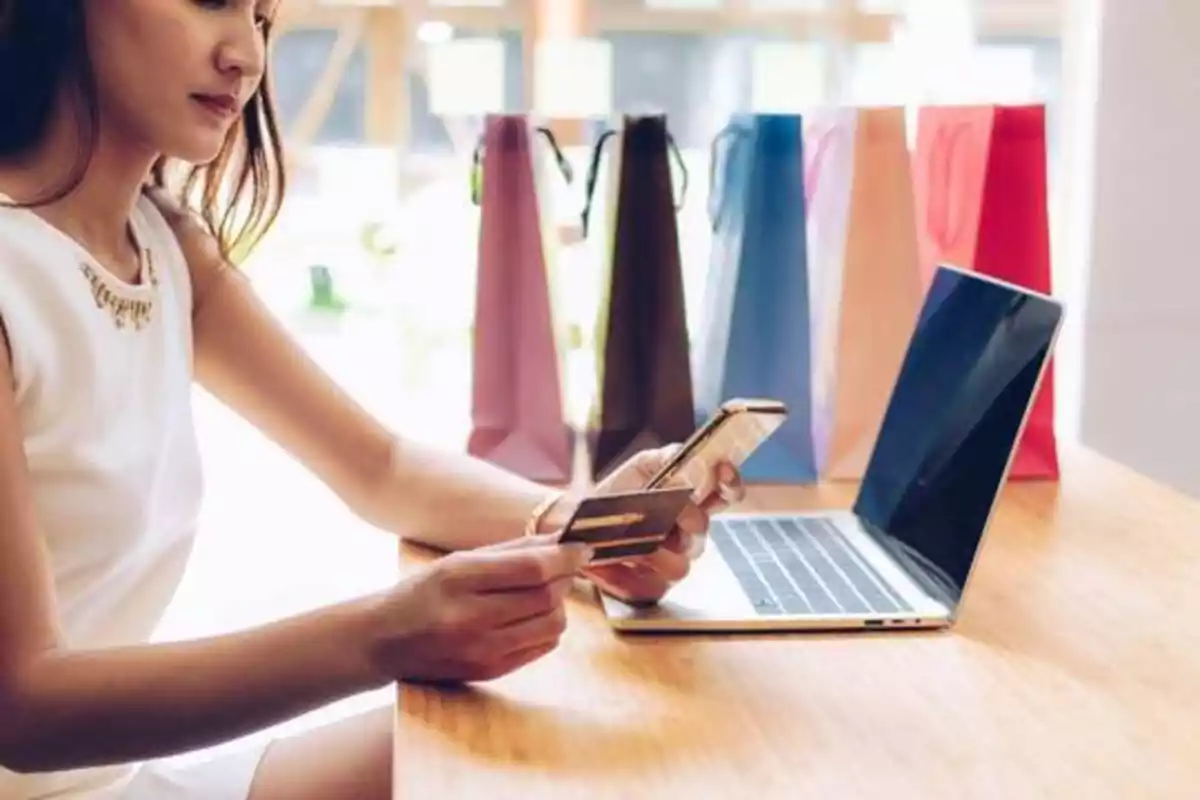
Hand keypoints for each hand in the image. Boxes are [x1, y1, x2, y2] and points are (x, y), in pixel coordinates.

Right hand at [364, 535, 591, 683]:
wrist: (384, 641)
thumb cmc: (423, 593)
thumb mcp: (458, 561)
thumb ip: (512, 550)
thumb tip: (561, 541)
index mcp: (459, 579)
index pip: (531, 568)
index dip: (565, 557)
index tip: (583, 547)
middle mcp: (470, 617)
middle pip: (546, 596)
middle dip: (566, 577)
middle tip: (565, 566)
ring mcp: (481, 650)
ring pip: (552, 624)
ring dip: (559, 604)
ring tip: (545, 592)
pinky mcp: (489, 671)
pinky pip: (542, 647)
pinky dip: (548, 627)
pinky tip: (532, 616)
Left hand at [582, 445, 744, 604]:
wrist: (579, 525)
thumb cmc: (614, 496)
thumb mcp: (642, 467)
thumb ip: (671, 459)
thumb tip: (695, 463)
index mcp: (692, 503)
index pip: (726, 493)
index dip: (730, 484)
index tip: (722, 473)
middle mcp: (688, 536)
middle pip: (702, 533)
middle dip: (684, 522)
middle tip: (669, 514)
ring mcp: (671, 563)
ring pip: (680, 565)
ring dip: (654, 551)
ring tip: (630, 540)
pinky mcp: (649, 587)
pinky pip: (652, 586)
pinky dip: (630, 573)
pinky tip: (617, 561)